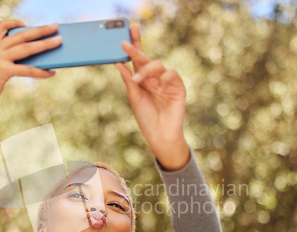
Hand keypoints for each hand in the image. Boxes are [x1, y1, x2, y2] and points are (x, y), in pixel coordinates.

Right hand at [0, 20, 62, 131]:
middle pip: (20, 35)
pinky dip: (42, 71)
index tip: (26, 24)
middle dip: (40, 30)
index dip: (14, 23)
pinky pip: (28, 69)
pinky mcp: (3, 71)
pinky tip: (51, 72)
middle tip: (55, 27)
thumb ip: (5, 61)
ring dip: (45, 44)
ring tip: (59, 42)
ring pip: (27, 48)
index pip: (0, 27)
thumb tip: (33, 59)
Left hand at [115, 24, 189, 170]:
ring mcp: (167, 82)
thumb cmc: (146, 119)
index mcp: (143, 80)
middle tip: (125, 44)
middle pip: (147, 58)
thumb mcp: (134, 98)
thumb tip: (118, 63)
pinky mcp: (178, 88)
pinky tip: (159, 89)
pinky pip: (172, 75)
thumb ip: (129, 80)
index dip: (135, 44)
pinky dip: (164, 79)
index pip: (139, 58)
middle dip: (137, 49)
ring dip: (146, 70)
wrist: (160, 137)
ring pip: (158, 65)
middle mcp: (155, 78)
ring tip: (138, 81)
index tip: (129, 29)